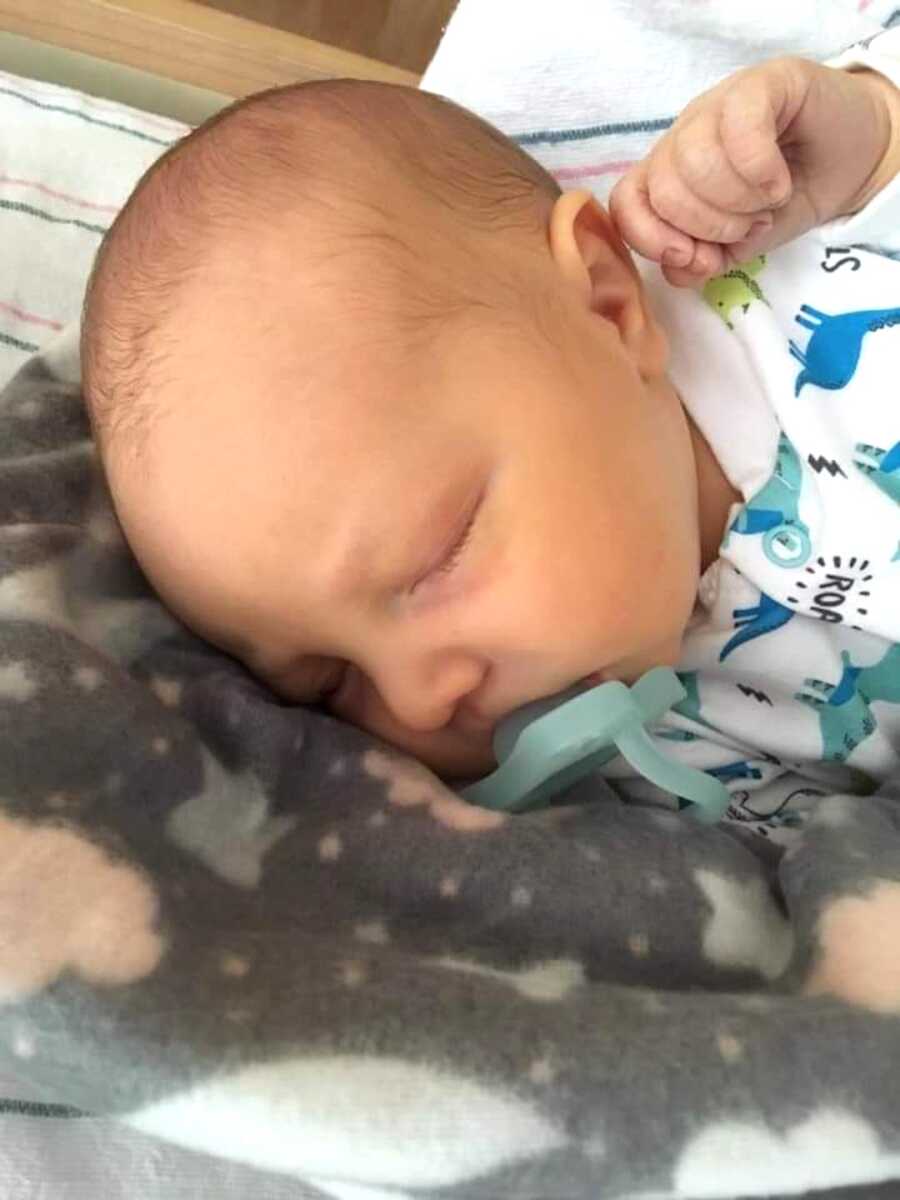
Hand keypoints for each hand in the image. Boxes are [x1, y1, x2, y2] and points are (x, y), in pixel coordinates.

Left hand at [610, 56, 899, 287]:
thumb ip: (700, 261)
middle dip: (710, 226)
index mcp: (666, 175)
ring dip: (737, 201)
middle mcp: (682, 136)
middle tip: (750, 226)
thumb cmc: (786, 200)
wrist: (851, 160)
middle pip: (663, 188)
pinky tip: (780, 182)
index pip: (625, 204)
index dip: (653, 240)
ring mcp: (716, 105)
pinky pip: (739, 126)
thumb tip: (679, 266)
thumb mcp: (736, 246)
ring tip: (767, 205)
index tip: (699, 258)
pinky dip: (760, 170)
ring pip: (693, 160)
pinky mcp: (760, 83)